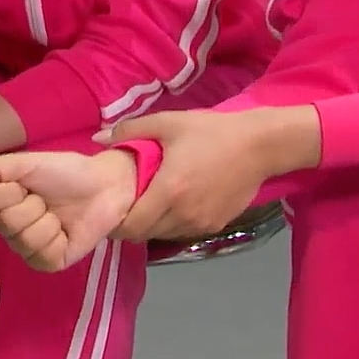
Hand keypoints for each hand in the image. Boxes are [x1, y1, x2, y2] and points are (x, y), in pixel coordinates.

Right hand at [0, 150, 135, 272]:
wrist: (105, 186)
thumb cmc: (66, 172)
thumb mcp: (28, 162)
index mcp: (1, 203)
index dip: (9, 192)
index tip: (27, 184)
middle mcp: (10, 229)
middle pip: (5, 224)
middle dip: (31, 206)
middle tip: (47, 199)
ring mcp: (29, 248)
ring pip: (24, 241)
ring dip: (47, 223)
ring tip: (59, 215)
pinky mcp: (49, 263)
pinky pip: (41, 257)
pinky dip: (57, 240)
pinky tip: (65, 232)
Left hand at [107, 109, 297, 241]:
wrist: (260, 146)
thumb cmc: (212, 132)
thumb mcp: (169, 123)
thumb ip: (131, 131)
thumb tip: (98, 138)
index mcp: (168, 191)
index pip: (131, 227)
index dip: (116, 223)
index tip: (110, 208)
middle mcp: (183, 215)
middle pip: (144, 234)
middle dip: (131, 223)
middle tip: (126, 204)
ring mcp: (200, 224)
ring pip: (163, 235)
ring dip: (152, 224)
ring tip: (150, 202)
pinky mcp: (215, 226)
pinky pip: (183, 231)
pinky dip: (172, 223)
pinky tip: (175, 202)